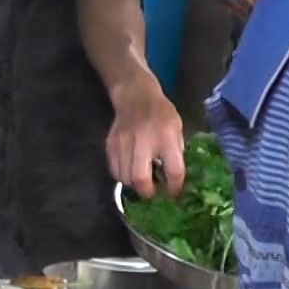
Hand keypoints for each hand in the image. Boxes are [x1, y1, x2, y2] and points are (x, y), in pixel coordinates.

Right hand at [106, 78, 184, 198]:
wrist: (135, 95)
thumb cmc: (161, 113)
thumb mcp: (177, 129)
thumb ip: (176, 152)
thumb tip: (174, 178)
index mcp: (167, 137)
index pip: (173, 170)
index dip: (175, 186)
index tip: (174, 192)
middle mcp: (144, 141)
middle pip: (140, 178)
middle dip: (147, 191)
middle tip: (153, 193)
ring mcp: (124, 143)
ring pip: (125, 177)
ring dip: (134, 184)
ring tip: (142, 181)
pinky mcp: (111, 145)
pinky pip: (114, 170)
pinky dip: (123, 176)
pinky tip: (130, 171)